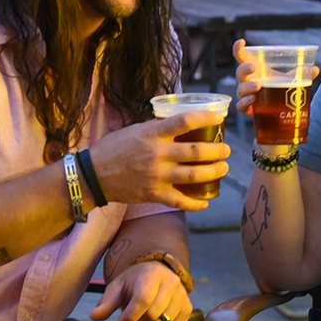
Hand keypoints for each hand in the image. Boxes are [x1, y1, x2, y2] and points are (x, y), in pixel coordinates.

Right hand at [85, 112, 228, 210]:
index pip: (186, 121)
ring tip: (223, 169)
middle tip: (226, 150)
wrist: (93, 175)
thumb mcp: (136, 130)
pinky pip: (181, 201)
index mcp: (153, 133)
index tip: (220, 117)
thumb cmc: (114, 148)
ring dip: (214, 172)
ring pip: (195, 175)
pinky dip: (196, 203)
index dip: (206, 118)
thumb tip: (180, 124)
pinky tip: (205, 201)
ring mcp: (157, 176)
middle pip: (197, 151)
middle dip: (218, 151)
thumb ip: (158, 128)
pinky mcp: (154, 194)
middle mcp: (158, 154)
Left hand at [89, 260, 192, 320]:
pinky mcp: (187, 308)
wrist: (158, 273)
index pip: (143, 300)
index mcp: (152, 275)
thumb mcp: (118, 286)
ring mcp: (182, 296)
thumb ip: (107, 302)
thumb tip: (95, 316)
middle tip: (131, 320)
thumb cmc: (136, 280)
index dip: (130, 316)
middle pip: (153, 315)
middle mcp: (171, 283)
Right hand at [232, 39, 320, 116]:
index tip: (241, 41)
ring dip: (247, 87)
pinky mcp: (249, 109)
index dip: (238, 49)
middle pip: (240, 72)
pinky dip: (245, 103)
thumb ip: (301, 74)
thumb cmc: (280, 91)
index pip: (242, 58)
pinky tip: (252, 101)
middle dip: (244, 69)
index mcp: (256, 71)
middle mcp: (248, 81)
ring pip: (240, 89)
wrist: (278, 112)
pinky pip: (241, 106)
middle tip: (253, 67)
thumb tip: (315, 69)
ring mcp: (247, 95)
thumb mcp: (290, 80)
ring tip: (257, 86)